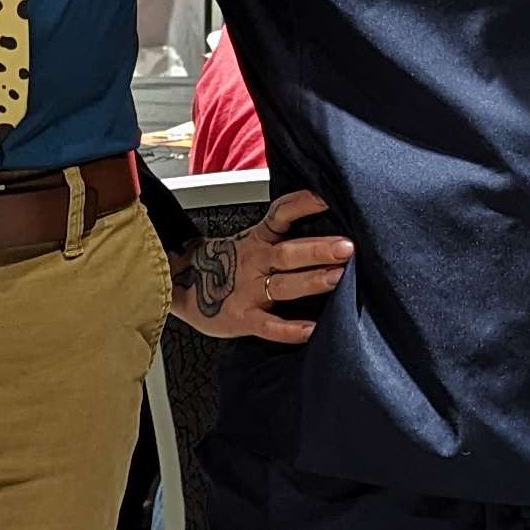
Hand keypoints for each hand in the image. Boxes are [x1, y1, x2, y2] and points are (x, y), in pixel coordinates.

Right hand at [174, 187, 354, 345]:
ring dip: (310, 281)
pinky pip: (268, 325)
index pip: (280, 215)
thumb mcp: (251, 242)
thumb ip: (282, 235)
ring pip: (282, 285)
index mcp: (259, 239)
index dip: (301, 205)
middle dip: (318, 250)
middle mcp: (255, 262)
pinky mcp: (242, 319)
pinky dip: (288, 329)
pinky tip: (310, 329)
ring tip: (336, 278)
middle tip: (346, 248)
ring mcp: (248, 291)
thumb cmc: (227, 265)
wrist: (183, 287)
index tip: (326, 199)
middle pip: (288, 253)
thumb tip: (328, 229)